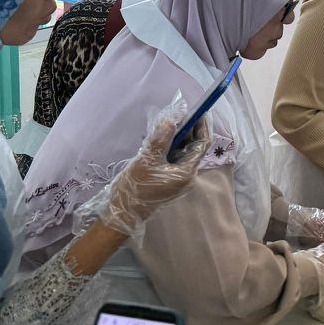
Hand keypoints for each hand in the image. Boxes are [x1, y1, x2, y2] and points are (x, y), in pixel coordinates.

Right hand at [93, 99, 209, 237]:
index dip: (202, 125)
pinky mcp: (167, 179)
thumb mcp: (146, 161)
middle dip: (189, 129)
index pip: (202, 144)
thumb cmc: (135, 189)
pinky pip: (173, 158)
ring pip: (183, 152)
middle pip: (194, 147)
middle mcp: (187, 175)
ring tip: (169, 122)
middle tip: (179, 113)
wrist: (121, 214)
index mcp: (187, 172)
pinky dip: (170, 146)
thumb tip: (171, 120)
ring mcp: (177, 178)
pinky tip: (160, 138)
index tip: (197, 110)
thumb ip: (160, 140)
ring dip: (178, 137)